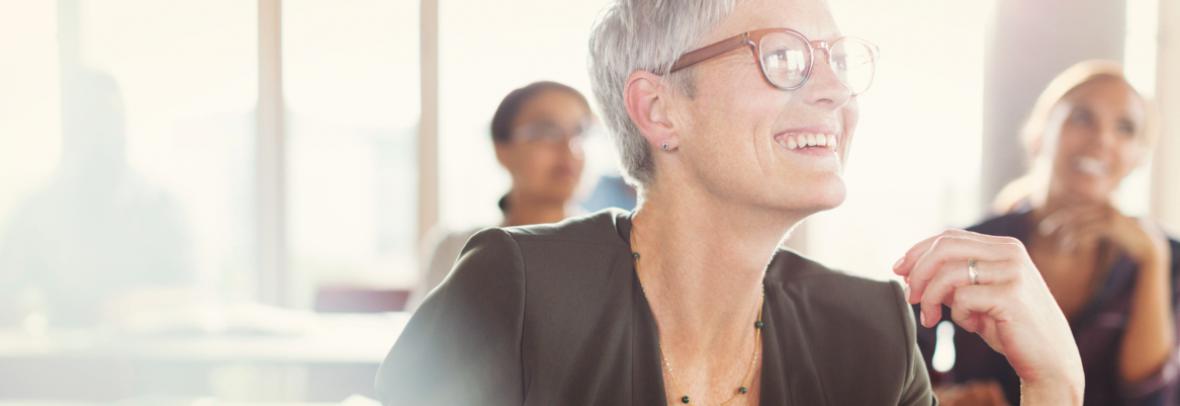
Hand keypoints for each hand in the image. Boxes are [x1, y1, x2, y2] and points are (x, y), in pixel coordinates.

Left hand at [894, 230, 1082, 403]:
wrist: (1050, 360)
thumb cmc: (1010, 328)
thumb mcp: (978, 297)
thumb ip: (953, 280)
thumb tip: (910, 270)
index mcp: (1003, 247)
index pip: (950, 237)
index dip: (918, 251)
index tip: (899, 270)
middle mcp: (1010, 252)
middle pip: (944, 247)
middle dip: (918, 272)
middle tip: (909, 296)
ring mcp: (1013, 271)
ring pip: (948, 273)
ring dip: (929, 298)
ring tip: (930, 319)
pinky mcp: (1011, 295)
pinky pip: (962, 298)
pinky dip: (956, 314)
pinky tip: (970, 325)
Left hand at [1038, 203, 1168, 266]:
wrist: (1145, 243)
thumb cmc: (1121, 235)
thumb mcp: (1104, 226)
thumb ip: (1090, 221)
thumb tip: (1068, 224)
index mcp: (1101, 202)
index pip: (1074, 204)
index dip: (1059, 212)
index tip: (1047, 221)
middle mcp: (1103, 205)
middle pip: (1073, 211)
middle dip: (1057, 221)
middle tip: (1044, 230)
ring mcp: (1107, 214)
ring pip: (1079, 222)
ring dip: (1066, 235)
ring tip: (1060, 245)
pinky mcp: (1111, 225)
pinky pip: (1087, 231)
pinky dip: (1076, 239)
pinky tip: (1069, 247)